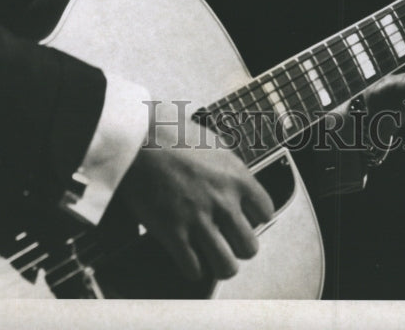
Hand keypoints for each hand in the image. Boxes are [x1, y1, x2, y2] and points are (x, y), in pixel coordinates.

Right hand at [115, 114, 273, 281]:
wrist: (138, 138)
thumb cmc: (172, 134)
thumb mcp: (213, 143)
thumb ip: (230, 169)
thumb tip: (237, 184)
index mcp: (236, 176)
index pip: (266, 212)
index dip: (253, 219)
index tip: (242, 218)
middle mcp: (223, 200)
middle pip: (250, 247)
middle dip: (238, 247)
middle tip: (226, 241)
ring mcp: (198, 218)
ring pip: (227, 266)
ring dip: (219, 264)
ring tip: (210, 257)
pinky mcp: (172, 232)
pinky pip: (194, 269)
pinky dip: (192, 268)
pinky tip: (187, 258)